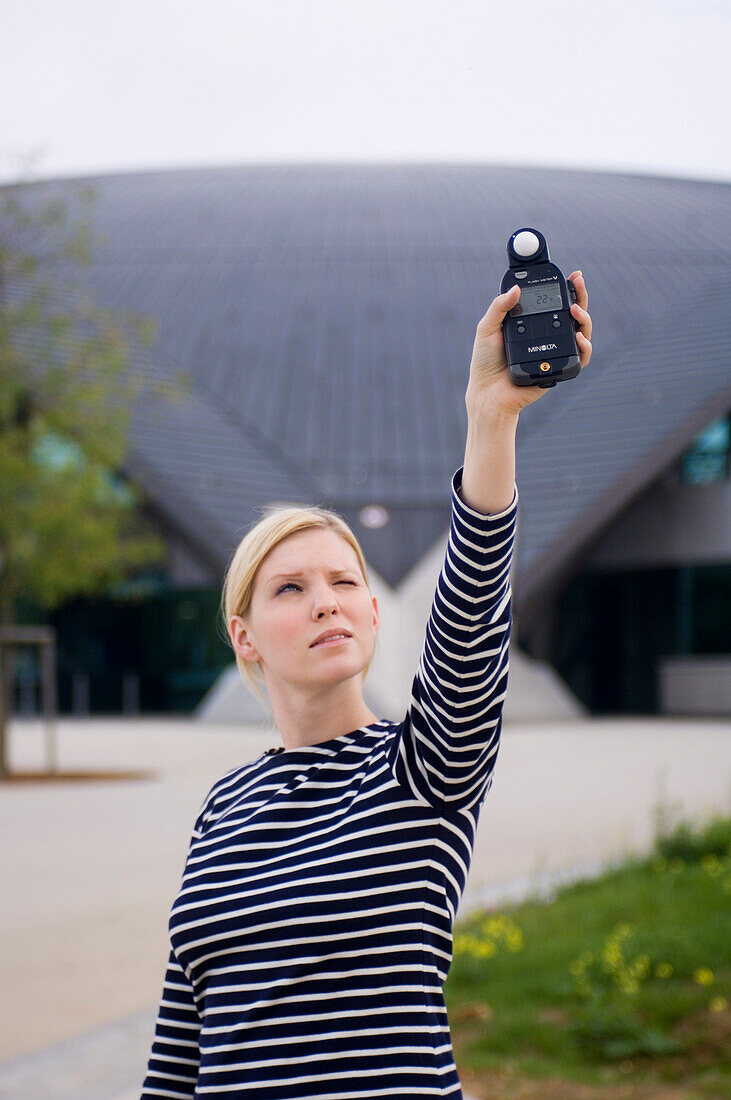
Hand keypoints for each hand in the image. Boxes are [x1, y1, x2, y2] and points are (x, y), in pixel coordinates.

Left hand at [465, 272, 592, 417]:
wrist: (487, 392)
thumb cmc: (485, 362)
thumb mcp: (487, 328)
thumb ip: (499, 307)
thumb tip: (516, 289)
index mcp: (533, 323)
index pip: (554, 302)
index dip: (567, 288)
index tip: (573, 276)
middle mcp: (548, 335)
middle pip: (573, 314)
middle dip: (581, 296)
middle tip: (578, 284)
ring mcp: (556, 351)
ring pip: (582, 332)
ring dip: (584, 318)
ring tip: (575, 309)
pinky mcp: (560, 368)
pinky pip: (581, 358)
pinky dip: (585, 347)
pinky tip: (578, 338)